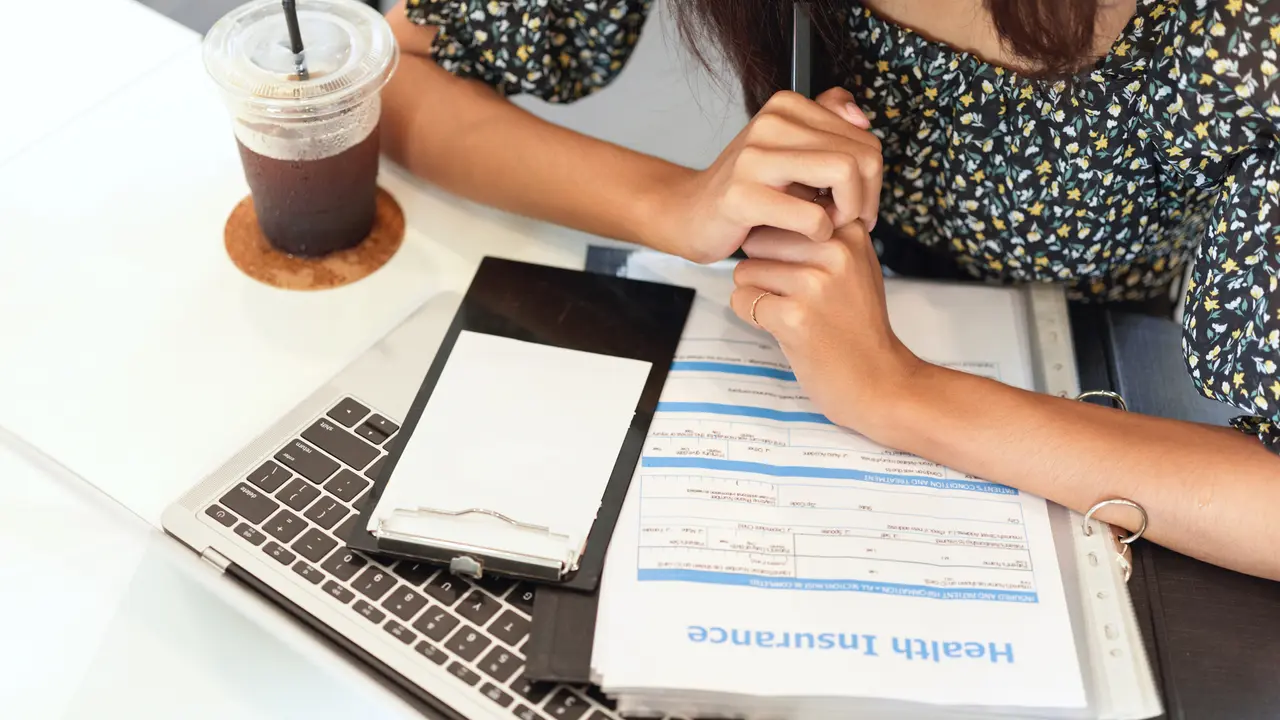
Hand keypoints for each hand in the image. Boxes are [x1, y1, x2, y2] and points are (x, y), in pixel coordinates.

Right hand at [648, 88, 882, 263]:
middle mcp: (770, 123)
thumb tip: (862, 118)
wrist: (689, 214)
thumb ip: (826, 121)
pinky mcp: (743, 197)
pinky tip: (807, 235)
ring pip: (843, 174)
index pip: (863, 136)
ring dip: (848, 211)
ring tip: (829, 224)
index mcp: (786, 107)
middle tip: (848, 219)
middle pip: (860, 154)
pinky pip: (813, 215)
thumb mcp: (789, 150)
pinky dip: (821, 232)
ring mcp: (754, 159)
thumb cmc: (748, 189)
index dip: (872, 176)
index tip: (856, 201)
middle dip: (866, 196)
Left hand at [728, 221, 921, 435]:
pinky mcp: (794, 316)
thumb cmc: (859, 326)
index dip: (777, 240)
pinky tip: (781, 328)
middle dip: (762, 267)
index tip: (795, 265)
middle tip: (791, 295)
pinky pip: (741, 300)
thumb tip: (775, 208)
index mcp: (848, 231)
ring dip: (755, 293)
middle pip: (758, 239)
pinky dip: (751, 316)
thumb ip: (823, 236)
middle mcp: (834, 251)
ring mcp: (815, 284)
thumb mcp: (856, 265)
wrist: (880, 382)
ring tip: (790, 312)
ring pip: (744, 269)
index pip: (784, 211)